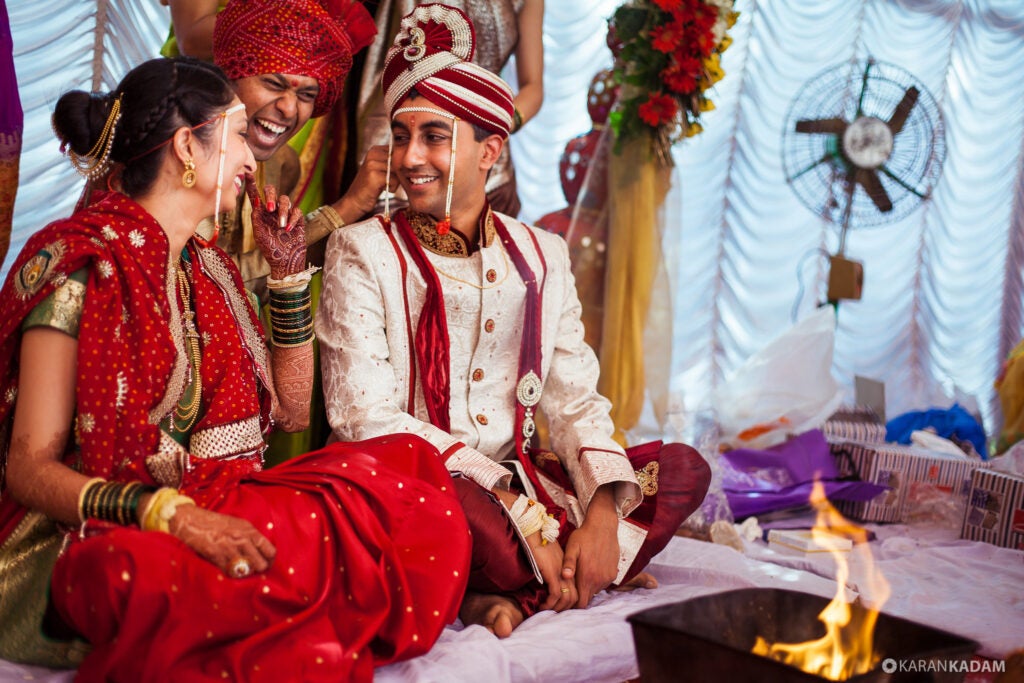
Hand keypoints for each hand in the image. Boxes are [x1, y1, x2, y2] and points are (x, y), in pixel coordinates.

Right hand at [168, 503, 275, 577]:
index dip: (269, 561)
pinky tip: (225, 570)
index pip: (270, 550)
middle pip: (260, 564)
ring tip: (237, 570)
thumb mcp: (237, 525)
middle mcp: (241, 538)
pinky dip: (228, 574)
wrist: (189, 519)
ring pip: (246, 570)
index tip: (265, 565)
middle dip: (257, 570)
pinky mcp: (215, 555)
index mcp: (249, 530)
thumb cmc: (214, 523)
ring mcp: (229, 547)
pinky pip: (228, 571)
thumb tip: (261, 553)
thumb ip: (249, 537)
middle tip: (250, 571)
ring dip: (242, 573)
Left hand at [245, 173, 305, 279]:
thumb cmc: (270, 250)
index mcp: (261, 213)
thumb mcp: (259, 234)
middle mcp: (273, 210)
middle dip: (271, 196)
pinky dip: (293, 219)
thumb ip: (256, 217)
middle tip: (269, 208)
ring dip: (283, 211)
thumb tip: (256, 202)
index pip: (255, 195)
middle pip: (272, 191)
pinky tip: (289, 229)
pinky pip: (297, 211)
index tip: (248, 173)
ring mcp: (286, 214)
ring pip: (286, 200)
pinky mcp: (298, 219)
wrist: (286, 262)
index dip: (252, 184)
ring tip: (281, 226)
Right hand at [333, 145, 394, 221]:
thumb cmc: (372, 186)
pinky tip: (383, 189)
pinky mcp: (373, 175)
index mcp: (375, 150)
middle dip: (398, 174)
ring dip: (395, 182)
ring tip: (385, 185)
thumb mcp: (381, 169)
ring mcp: (372, 164)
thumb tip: (412, 158)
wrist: (355, 201)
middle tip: (388, 181)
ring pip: (398, 171)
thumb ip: (393, 161)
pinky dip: (392, 188)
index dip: (400, 165)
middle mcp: (372, 153)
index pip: (398, 152)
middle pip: (399, 162)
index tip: (391, 174)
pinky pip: (394, 180)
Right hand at [531, 533, 576, 611]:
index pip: (577, 591)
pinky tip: (542, 606)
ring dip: (557, 609)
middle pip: (575, 598)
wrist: (537, 531)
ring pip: (567, 599)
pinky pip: (555, 594)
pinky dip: (549, 604)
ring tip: (546, 611)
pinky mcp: (553, 573)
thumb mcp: (553, 560)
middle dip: (565, 610)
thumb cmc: (542, 544)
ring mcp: (562, 573)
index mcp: (571, 570)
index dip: (571, 604)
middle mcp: (570, 573)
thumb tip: (552, 586)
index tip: (560, 609)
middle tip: (554, 614)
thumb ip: (557, 572)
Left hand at [561, 487, 618, 607]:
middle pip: (588, 599)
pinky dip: (596, 581)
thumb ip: (568, 563)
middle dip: (579, 597)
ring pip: (595, 591)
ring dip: (588, 588)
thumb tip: (564, 576)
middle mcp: (599, 580)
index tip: (566, 598)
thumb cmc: (584, 536)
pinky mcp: (613, 573)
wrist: (603, 526)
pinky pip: (603, 584)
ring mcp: (608, 577)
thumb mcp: (572, 547)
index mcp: (587, 577)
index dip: (572, 605)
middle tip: (571, 587)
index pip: (580, 603)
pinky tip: (591, 569)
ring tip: (580, 576)